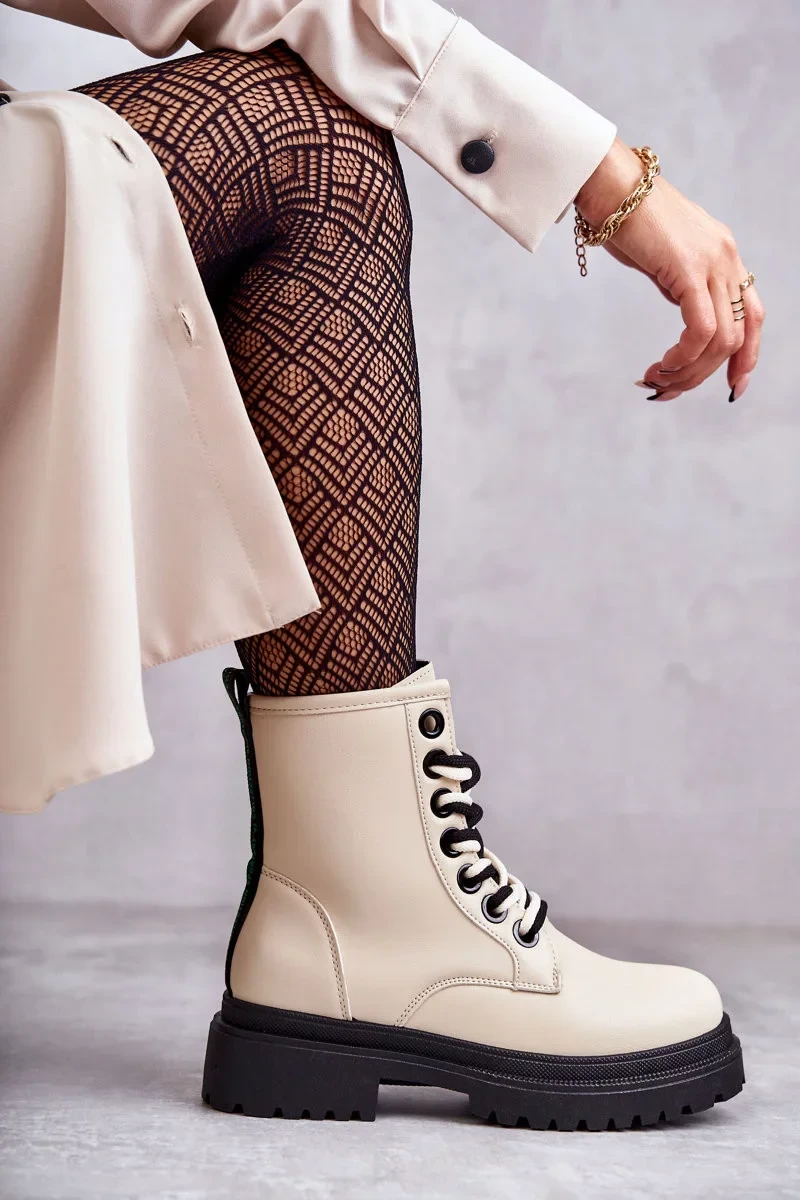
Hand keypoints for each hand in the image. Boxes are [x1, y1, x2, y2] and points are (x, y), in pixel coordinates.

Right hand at [574, 138, 764, 400]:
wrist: (608, 184)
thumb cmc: (623, 216)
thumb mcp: (663, 257)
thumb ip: (679, 282)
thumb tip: (683, 313)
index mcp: (724, 255)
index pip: (753, 316)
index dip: (748, 357)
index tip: (733, 387)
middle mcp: (727, 258)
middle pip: (738, 336)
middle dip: (705, 375)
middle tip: (667, 390)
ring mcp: (712, 261)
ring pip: (721, 339)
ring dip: (688, 372)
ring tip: (656, 381)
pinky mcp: (689, 268)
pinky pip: (701, 329)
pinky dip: (684, 357)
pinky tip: (661, 365)